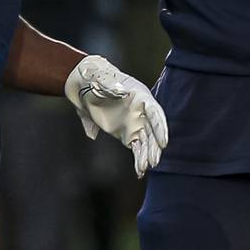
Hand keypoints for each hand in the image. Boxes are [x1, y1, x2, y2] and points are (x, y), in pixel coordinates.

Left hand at [64, 56, 168, 177]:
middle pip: (153, 130)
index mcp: (140, 96)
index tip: (164, 141)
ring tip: (145, 168)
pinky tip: (140, 171)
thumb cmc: (97, 78)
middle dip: (154, 146)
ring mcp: (135, 123)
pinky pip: (136, 148)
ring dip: (147, 155)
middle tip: (154, 161)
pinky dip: (139, 159)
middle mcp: (141, 112)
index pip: (154, 112)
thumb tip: (119, 91)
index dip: (160, 127)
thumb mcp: (102, 79)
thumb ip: (111, 86)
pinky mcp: (127, 134)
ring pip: (146, 142)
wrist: (86, 85)